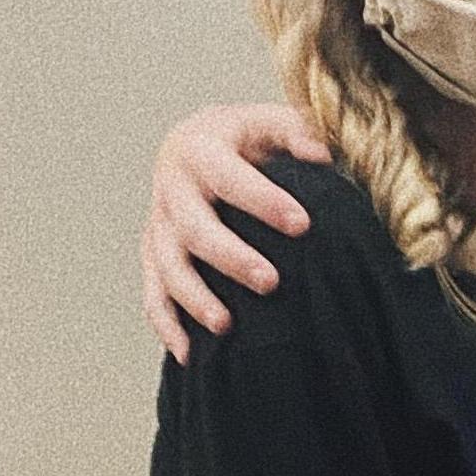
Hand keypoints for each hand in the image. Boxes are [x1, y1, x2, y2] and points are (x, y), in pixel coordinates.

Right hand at [141, 102, 329, 360]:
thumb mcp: (268, 121)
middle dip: (231, 258)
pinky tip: (189, 354)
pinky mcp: (153, 255)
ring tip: (227, 325)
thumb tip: (322, 154)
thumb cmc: (245, 138)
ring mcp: (158, 225)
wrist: (194, 144)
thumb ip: (295, 130)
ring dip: (194, 298)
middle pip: (194, 229)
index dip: (263, 200)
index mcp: (199, 148)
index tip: (302, 225)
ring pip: (167, 267)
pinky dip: (167, 325)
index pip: (229, 177)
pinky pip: (152, 295)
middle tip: (271, 283)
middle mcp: (171, 189)